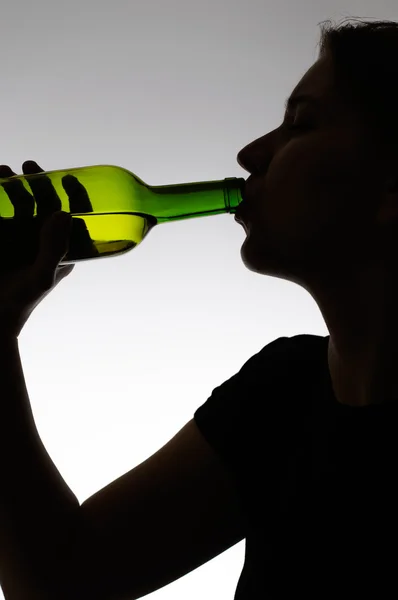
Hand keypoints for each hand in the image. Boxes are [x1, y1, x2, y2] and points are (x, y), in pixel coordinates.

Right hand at [0, 160, 95, 336]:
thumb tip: (64, 213)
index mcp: (63, 246)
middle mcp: (43, 236)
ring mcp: (20, 232)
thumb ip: (54, 249)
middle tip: (30, 167)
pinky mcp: (0, 231)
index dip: (76, 194)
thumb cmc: (21, 301)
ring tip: (4, 173)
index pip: (75, 214)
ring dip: (16, 184)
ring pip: (22, 199)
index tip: (68, 179)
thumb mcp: (42, 276)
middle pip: (47, 201)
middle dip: (41, 181)